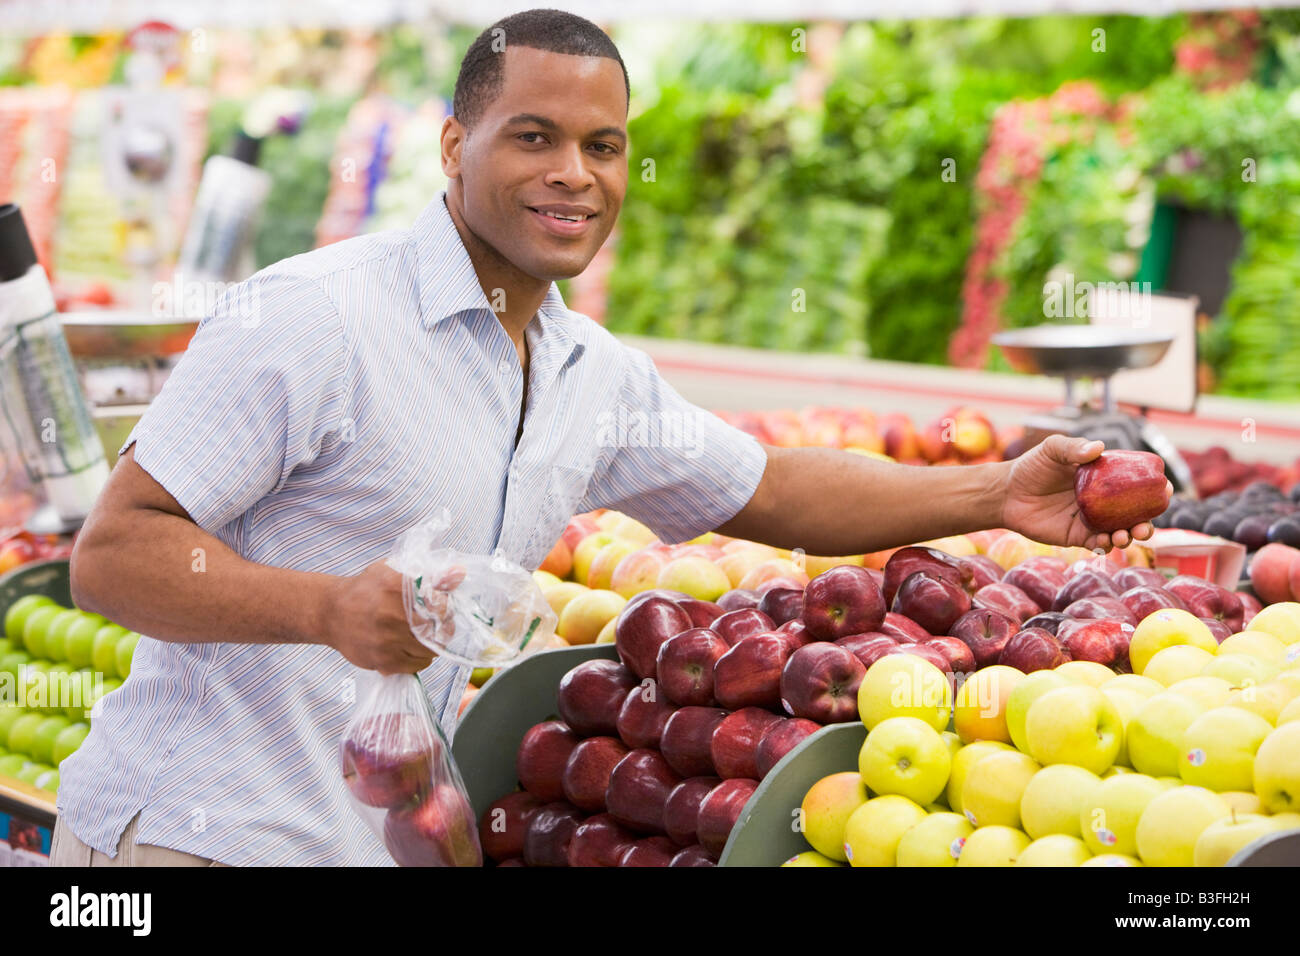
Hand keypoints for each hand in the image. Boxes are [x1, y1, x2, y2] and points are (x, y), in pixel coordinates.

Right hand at [324, 561, 458, 674]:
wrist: (329, 612)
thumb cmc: (363, 590)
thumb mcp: (391, 571)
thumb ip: (426, 574)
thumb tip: (459, 573)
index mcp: (397, 587)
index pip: (439, 602)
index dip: (447, 608)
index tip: (444, 608)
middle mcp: (392, 614)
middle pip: (438, 629)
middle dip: (444, 629)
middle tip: (439, 626)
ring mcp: (387, 640)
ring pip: (429, 651)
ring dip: (432, 645)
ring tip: (424, 637)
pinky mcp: (382, 660)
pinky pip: (416, 666)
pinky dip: (420, 659)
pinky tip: (411, 648)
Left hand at [999, 436, 1170, 551]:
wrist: (1006, 492)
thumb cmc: (1031, 466)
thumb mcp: (1052, 449)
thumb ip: (1074, 447)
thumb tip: (1098, 448)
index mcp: (1103, 479)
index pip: (1134, 484)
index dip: (1153, 489)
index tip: (1165, 491)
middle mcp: (1102, 501)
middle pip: (1134, 513)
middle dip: (1147, 521)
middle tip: (1147, 523)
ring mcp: (1090, 519)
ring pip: (1119, 531)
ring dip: (1129, 536)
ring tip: (1125, 535)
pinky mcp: (1076, 536)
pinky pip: (1097, 543)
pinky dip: (1106, 545)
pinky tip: (1105, 542)